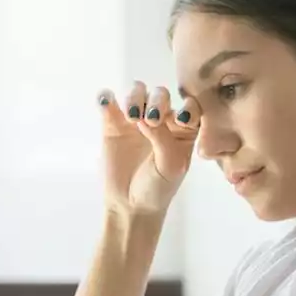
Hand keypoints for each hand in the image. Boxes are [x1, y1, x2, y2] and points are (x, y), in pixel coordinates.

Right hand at [98, 81, 200, 216]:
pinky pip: (108, 101)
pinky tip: (106, 104)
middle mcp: (161, 118)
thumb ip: (163, 138)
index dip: (187, 106)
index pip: (189, 105)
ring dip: (134, 97)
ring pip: (136, 91)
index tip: (180, 120)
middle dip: (157, 102)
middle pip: (160, 94)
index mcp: (183, 128)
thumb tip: (145, 115)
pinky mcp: (112, 122)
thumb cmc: (158, 187)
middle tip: (151, 120)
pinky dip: (106, 97)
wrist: (130, 204)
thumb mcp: (170, 166)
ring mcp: (136, 118)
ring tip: (132, 117)